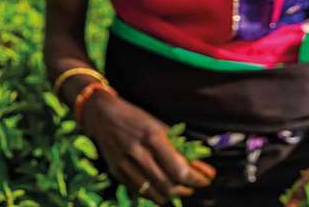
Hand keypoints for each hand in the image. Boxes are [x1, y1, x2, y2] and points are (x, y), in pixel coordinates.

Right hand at [80, 92, 211, 203]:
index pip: (179, 170)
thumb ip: (182, 149)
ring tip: (178, 188)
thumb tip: (206, 170)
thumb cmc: (136, 118)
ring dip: (172, 195)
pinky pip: (140, 191)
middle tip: (193, 185)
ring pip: (154, 193)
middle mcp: (137, 151)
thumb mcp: (160, 127)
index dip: (197, 179)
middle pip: (168, 185)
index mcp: (151, 136)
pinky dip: (154, 194)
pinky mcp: (116, 171)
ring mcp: (124, 163)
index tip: (206, 179)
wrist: (102, 114)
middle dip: (186, 189)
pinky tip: (161, 187)